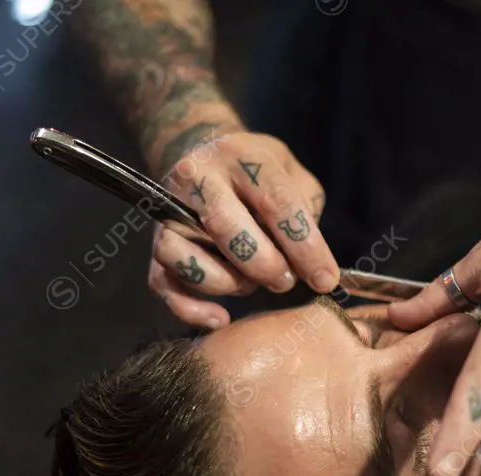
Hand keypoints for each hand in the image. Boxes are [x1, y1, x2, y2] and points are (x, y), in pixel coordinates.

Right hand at [147, 128, 339, 327]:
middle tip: (286, 280)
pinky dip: (191, 308)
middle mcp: (197, 178)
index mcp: (241, 156)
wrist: (202, 153)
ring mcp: (169, 211)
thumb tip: (310, 262)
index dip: (306, 248)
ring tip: (251, 284)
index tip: (325, 280)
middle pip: (228, 229)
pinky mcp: (155, 242)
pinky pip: (163, 283)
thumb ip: (305, 210)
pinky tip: (221, 318)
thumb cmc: (257, 173)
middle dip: (265, 266)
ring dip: (228, 283)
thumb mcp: (291, 173)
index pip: (277, 203)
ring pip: (186, 258)